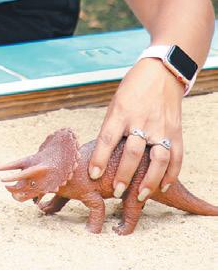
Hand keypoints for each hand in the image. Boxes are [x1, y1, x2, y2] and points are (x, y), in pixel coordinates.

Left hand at [89, 58, 183, 200]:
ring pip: (158, 159)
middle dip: (124, 175)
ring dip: (149, 181)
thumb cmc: (133, 90)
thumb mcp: (116, 103)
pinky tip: (163, 186)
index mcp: (122, 112)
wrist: (161, 73)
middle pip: (133, 152)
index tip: (94, 175)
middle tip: (117, 192)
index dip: (100, 158)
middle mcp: (142, 121)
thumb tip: (103, 156)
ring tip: (140, 196)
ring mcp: (161, 127)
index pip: (108, 138)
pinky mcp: (176, 132)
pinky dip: (171, 174)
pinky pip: (176, 157)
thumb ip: (113, 128)